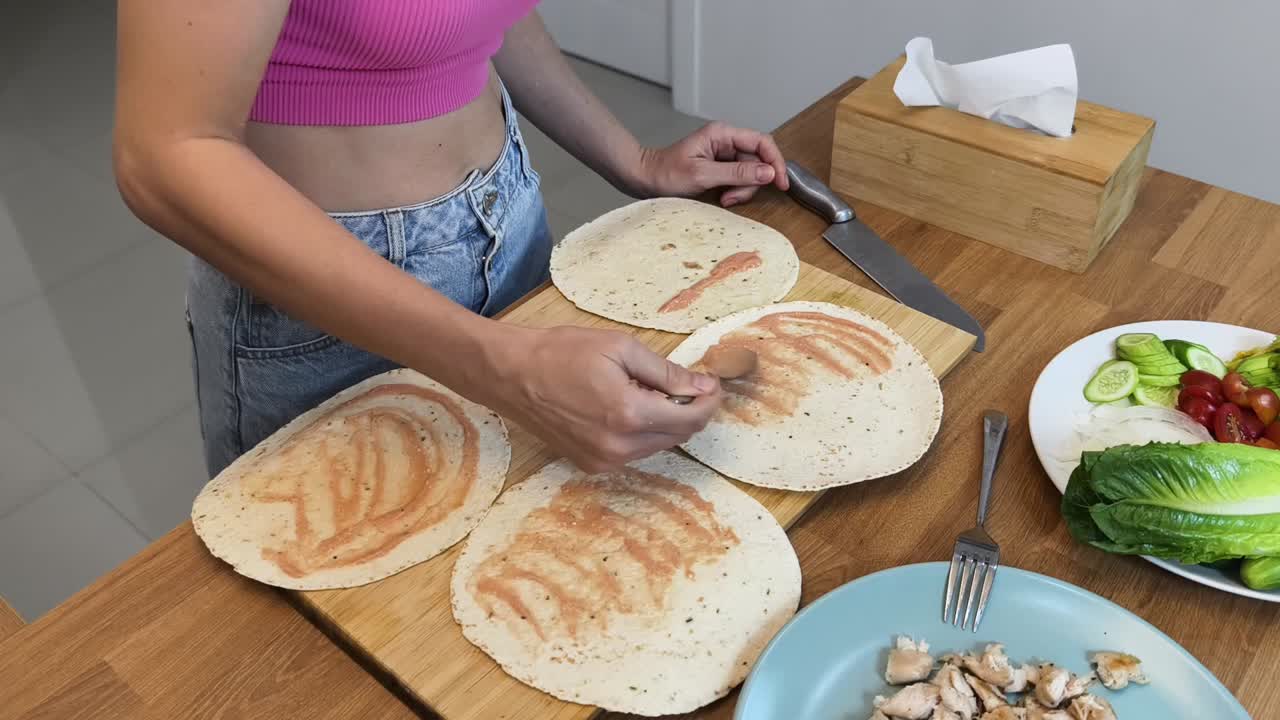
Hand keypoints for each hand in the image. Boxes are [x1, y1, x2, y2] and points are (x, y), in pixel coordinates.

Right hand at [490, 326, 721, 472]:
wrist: (509, 374)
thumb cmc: (560, 352)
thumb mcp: (619, 349)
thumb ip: (666, 372)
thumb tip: (701, 386)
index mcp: (629, 415)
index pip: (690, 419)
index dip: (708, 401)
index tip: (711, 384)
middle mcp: (619, 447)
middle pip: (678, 436)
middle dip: (689, 410)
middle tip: (684, 383)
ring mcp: (603, 461)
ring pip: (658, 446)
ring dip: (665, 421)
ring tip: (648, 391)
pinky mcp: (590, 465)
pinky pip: (633, 452)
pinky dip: (642, 432)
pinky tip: (627, 407)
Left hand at [633, 121, 788, 206]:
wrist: (644, 180)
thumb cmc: (666, 174)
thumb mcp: (703, 175)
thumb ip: (737, 174)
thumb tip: (768, 173)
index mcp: (722, 134)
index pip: (762, 142)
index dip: (775, 162)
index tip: (781, 183)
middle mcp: (726, 141)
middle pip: (758, 161)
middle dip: (751, 182)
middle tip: (733, 198)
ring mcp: (724, 155)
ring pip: (750, 173)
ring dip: (742, 190)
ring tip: (723, 199)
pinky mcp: (720, 168)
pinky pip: (739, 180)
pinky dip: (734, 192)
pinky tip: (721, 198)